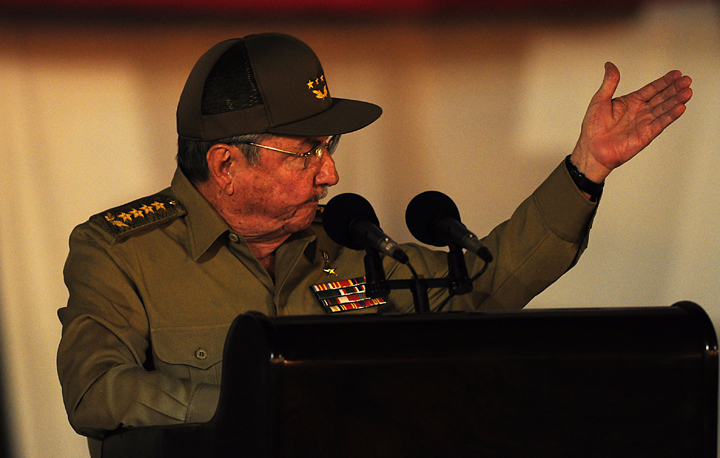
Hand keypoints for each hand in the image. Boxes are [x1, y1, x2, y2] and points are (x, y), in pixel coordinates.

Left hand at [570, 62, 692, 182]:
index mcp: (630, 102)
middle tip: (687, 80)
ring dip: (676, 100)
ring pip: (664, 109)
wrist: (591, 149)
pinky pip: (661, 123)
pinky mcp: (646, 135)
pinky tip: (680, 107)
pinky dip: (671, 116)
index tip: (676, 74)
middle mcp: (639, 112)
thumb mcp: (600, 99)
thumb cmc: (593, 128)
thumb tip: (610, 65)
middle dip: (675, 89)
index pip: (652, 89)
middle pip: (662, 98)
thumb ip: (609, 82)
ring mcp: (644, 123)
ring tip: (687, 91)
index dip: (664, 81)